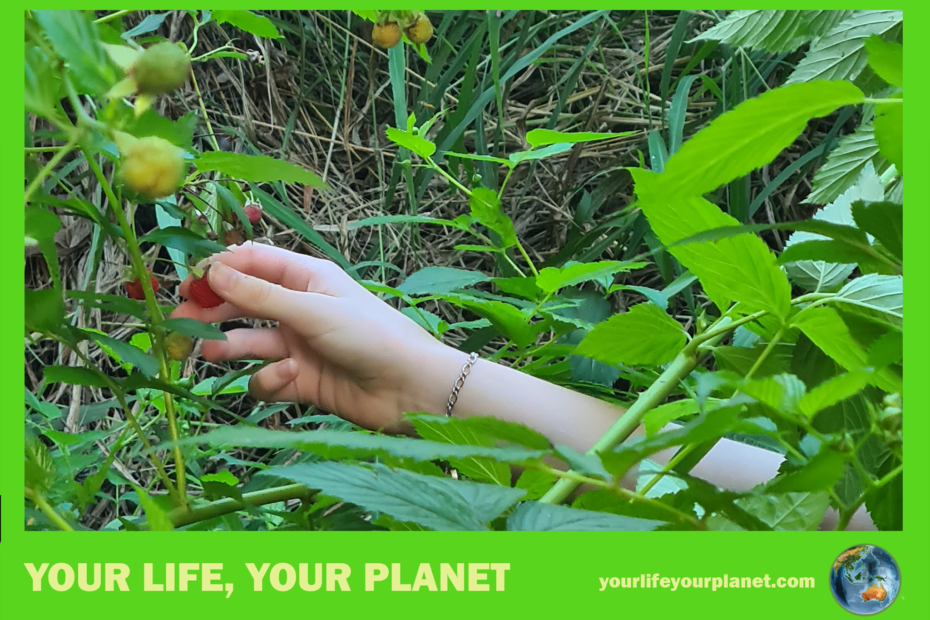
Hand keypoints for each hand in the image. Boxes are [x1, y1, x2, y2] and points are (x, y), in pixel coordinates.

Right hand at [171, 243, 467, 431]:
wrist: (409, 389)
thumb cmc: (370, 336)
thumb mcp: (312, 310)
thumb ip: (260, 295)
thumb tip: (211, 272)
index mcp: (306, 278)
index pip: (251, 263)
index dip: (217, 270)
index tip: (186, 283)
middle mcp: (298, 309)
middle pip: (241, 305)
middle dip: (211, 313)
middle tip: (178, 325)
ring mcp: (299, 345)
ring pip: (248, 343)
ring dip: (230, 348)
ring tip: (211, 354)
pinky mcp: (301, 381)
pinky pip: (267, 379)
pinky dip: (270, 381)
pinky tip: (289, 380)